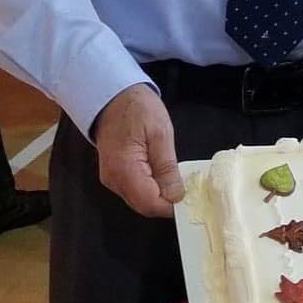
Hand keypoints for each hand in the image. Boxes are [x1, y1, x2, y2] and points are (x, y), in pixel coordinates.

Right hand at [92, 82, 183, 216]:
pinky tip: (162, 174)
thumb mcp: (160, 133)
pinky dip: (151, 188)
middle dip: (167, 201)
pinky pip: (135, 190)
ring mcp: (111, 179)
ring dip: (160, 194)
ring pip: (140, 200)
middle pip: (144, 206)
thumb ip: (167, 168)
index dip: (172, 206)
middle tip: (187, 186)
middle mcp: (114, 181)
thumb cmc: (137, 109)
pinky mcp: (114, 175)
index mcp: (124, 170)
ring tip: (177, 178)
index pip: (150, 204)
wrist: (112, 96)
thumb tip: (177, 196)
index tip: (190, 196)